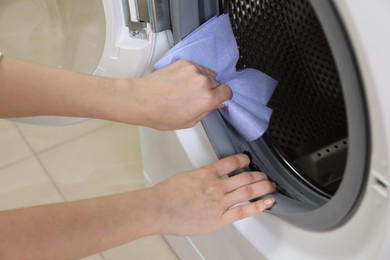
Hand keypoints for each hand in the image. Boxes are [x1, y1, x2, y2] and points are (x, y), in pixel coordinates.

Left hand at [128, 59, 231, 129]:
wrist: (141, 100)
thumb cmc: (160, 114)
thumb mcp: (188, 122)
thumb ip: (206, 111)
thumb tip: (215, 104)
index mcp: (207, 99)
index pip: (227, 92)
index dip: (223, 96)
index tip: (219, 97)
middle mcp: (203, 82)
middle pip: (217, 83)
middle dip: (211, 90)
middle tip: (197, 97)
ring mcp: (193, 70)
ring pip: (207, 74)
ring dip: (201, 80)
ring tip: (186, 89)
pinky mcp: (184, 63)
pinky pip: (196, 67)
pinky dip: (192, 73)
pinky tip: (181, 82)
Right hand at [147, 154, 275, 235]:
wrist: (158, 209)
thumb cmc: (166, 195)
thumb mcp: (185, 177)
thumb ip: (200, 177)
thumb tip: (207, 178)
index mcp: (207, 173)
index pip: (231, 161)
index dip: (243, 159)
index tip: (247, 159)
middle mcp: (216, 186)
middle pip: (245, 176)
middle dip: (259, 175)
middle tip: (265, 175)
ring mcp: (219, 202)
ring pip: (248, 191)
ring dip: (263, 187)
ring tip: (270, 186)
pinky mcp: (219, 218)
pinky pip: (243, 211)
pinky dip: (258, 206)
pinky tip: (267, 202)